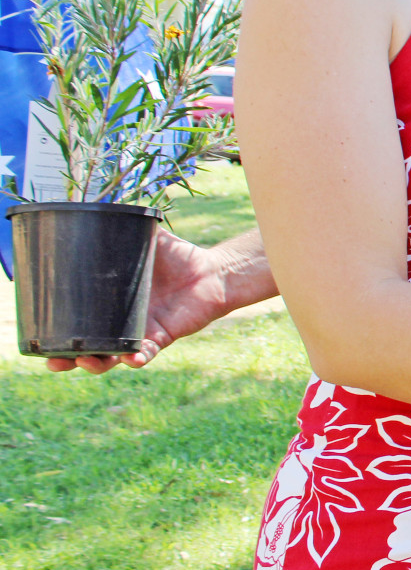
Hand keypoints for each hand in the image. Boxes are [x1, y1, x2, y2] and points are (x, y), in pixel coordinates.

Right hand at [45, 228, 230, 372]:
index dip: (57, 339)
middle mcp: (122, 324)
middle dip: (69, 361)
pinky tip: (130, 358)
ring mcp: (141, 332)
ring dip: (98, 363)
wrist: (212, 270)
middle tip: (55, 361)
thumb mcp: (145, 240)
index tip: (39, 344)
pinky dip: (138, 358)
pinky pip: (147, 353)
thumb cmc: (176, 256)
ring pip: (113, 358)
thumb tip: (95, 205)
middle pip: (88, 351)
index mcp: (110, 305)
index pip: (78, 328)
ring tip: (86, 360)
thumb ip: (122, 227)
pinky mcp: (163, 336)